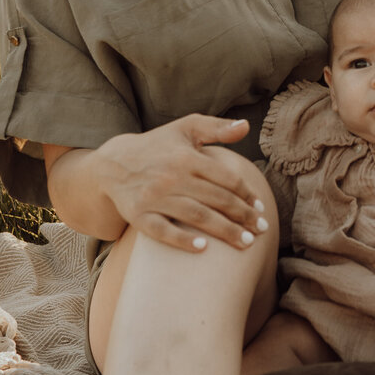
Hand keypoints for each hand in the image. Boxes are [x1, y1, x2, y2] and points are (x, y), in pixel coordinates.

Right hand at [86, 115, 270, 253]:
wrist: (113, 163)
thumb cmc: (158, 145)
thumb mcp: (185, 128)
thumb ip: (216, 128)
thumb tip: (246, 126)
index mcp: (187, 157)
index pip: (226, 179)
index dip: (246, 194)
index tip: (260, 208)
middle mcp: (171, 176)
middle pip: (216, 199)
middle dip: (243, 216)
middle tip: (261, 229)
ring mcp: (154, 197)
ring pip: (196, 216)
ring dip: (224, 231)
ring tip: (246, 242)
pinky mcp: (138, 215)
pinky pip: (162, 231)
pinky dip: (182, 239)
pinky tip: (203, 248)